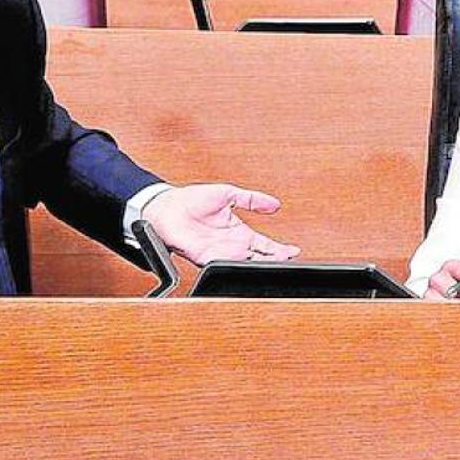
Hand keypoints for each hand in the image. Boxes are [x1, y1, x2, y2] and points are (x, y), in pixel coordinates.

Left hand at [140, 183, 297, 264]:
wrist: (166, 206)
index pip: (265, 244)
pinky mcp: (204, 256)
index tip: (294, 251)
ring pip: (244, 264)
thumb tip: (274, 204)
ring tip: (274, 263)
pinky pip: (222, 263)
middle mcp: (231, 245)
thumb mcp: (229, 194)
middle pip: (259, 258)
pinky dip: (234, 266)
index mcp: (239, 232)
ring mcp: (219, 252)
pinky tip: (247, 264)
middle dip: (274, 260)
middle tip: (288, 259)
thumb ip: (252, 199)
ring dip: (258, 265)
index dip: (280, 249)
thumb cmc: (191, 199)